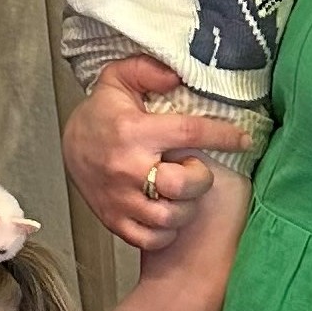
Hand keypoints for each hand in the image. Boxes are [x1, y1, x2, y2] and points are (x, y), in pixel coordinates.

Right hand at [62, 58, 249, 248]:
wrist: (68, 145)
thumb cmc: (103, 113)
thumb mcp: (119, 78)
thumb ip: (148, 70)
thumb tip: (177, 78)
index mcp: (133, 131)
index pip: (189, 132)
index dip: (222, 136)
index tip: (243, 139)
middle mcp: (127, 169)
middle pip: (182, 185)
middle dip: (201, 179)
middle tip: (195, 169)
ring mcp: (120, 199)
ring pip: (170, 217)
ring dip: (186, 207)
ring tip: (181, 193)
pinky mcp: (114, 220)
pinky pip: (151, 239)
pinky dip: (167, 232)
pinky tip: (168, 213)